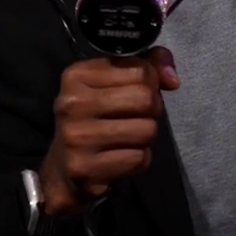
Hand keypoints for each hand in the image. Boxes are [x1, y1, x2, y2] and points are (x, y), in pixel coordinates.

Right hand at [40, 48, 179, 215]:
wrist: (63, 169)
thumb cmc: (94, 118)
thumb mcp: (112, 83)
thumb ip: (146, 67)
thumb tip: (172, 78)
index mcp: (77, 75)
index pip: (140, 70)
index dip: (149, 84)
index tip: (135, 95)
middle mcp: (72, 103)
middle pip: (145, 99)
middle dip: (151, 111)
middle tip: (136, 119)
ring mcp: (76, 137)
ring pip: (146, 130)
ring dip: (145, 137)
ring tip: (126, 138)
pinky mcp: (85, 167)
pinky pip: (138, 158)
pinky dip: (138, 159)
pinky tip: (119, 157)